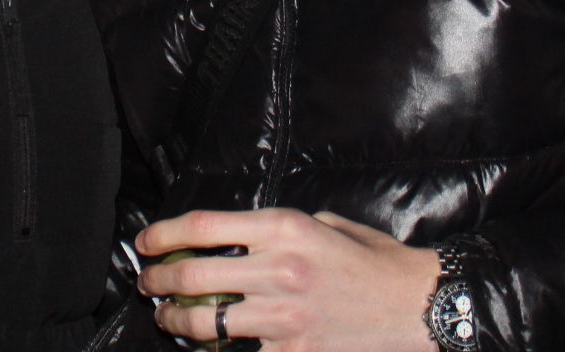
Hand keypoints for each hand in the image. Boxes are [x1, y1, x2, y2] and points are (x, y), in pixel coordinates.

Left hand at [137, 208, 440, 350]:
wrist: (419, 307)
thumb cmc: (376, 264)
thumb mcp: (328, 225)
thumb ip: (282, 230)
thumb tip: (240, 239)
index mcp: (285, 228)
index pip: (204, 227)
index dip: (164, 234)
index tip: (145, 242)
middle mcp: (279, 269)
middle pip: (193, 274)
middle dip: (159, 280)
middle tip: (148, 283)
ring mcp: (284, 317)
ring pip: (205, 323)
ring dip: (175, 322)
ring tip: (167, 319)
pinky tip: (210, 348)